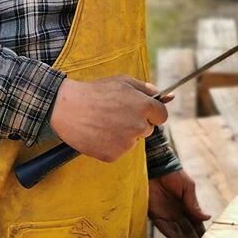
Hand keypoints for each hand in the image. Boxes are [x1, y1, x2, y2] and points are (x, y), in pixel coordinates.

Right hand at [50, 75, 167, 162]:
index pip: (162, 116)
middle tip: (115, 113)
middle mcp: (139, 126)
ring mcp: (127, 143)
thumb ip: (147, 89)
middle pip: (147, 128)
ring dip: (124, 134)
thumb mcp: (123, 81)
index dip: (151, 112)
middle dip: (137, 122)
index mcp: (144, 106)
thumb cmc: (96, 92)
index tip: (139, 110)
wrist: (67, 108)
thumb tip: (169, 96)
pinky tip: (99, 133)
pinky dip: (111, 144)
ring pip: (133, 140)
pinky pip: (120, 150)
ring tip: (104, 122)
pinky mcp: (114, 155)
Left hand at [148, 169, 210, 237]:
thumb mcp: (188, 187)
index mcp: (188, 207)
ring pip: (179, 234)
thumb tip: (208, 218)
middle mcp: (178, 214)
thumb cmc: (173, 174)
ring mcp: (168, 216)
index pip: (197, 225)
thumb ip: (194, 204)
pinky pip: (166, 229)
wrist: (156, 166)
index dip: (203, 235)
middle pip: (189, 233)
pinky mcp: (157, 215)